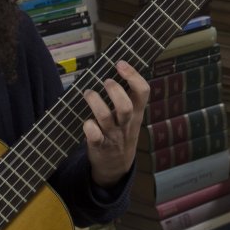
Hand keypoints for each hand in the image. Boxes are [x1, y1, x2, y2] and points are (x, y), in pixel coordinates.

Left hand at [81, 60, 149, 187]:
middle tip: (106, 81)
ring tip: (88, 93)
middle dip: (115, 91)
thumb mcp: (131, 116)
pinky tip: (86, 121)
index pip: (143, 92)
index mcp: (136, 112)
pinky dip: (89, 127)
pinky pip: (94, 137)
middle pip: (125, 106)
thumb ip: (126, 97)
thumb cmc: (121, 132)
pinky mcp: (99, 146)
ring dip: (95, 103)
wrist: (116, 166)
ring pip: (106, 118)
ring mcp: (113, 135)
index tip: (120, 63)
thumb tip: (111, 69)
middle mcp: (126, 123)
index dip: (133, 76)